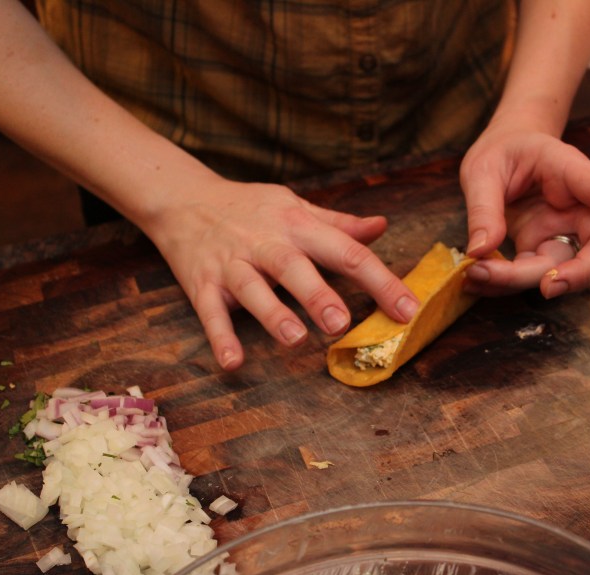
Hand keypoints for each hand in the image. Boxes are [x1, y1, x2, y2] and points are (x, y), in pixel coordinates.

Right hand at [145, 176, 418, 370]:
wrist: (182, 196)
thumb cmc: (251, 207)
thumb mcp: (297, 207)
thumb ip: (339, 224)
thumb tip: (383, 226)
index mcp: (297, 225)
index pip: (346, 251)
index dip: (379, 280)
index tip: (407, 309)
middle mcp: (266, 243)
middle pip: (293, 267)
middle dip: (317, 295)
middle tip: (341, 323)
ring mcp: (231, 263)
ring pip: (252, 289)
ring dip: (272, 314)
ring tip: (295, 339)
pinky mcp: (201, 283)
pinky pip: (210, 311)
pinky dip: (220, 336)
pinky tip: (233, 362)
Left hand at [459, 122, 589, 297]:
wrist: (503, 152)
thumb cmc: (501, 151)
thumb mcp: (482, 170)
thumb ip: (483, 209)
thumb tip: (480, 251)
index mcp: (571, 171)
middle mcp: (576, 206)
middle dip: (579, 273)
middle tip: (547, 288)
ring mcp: (562, 230)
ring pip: (562, 266)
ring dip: (523, 281)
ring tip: (475, 274)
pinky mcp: (543, 248)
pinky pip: (534, 273)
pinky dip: (505, 282)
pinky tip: (476, 279)